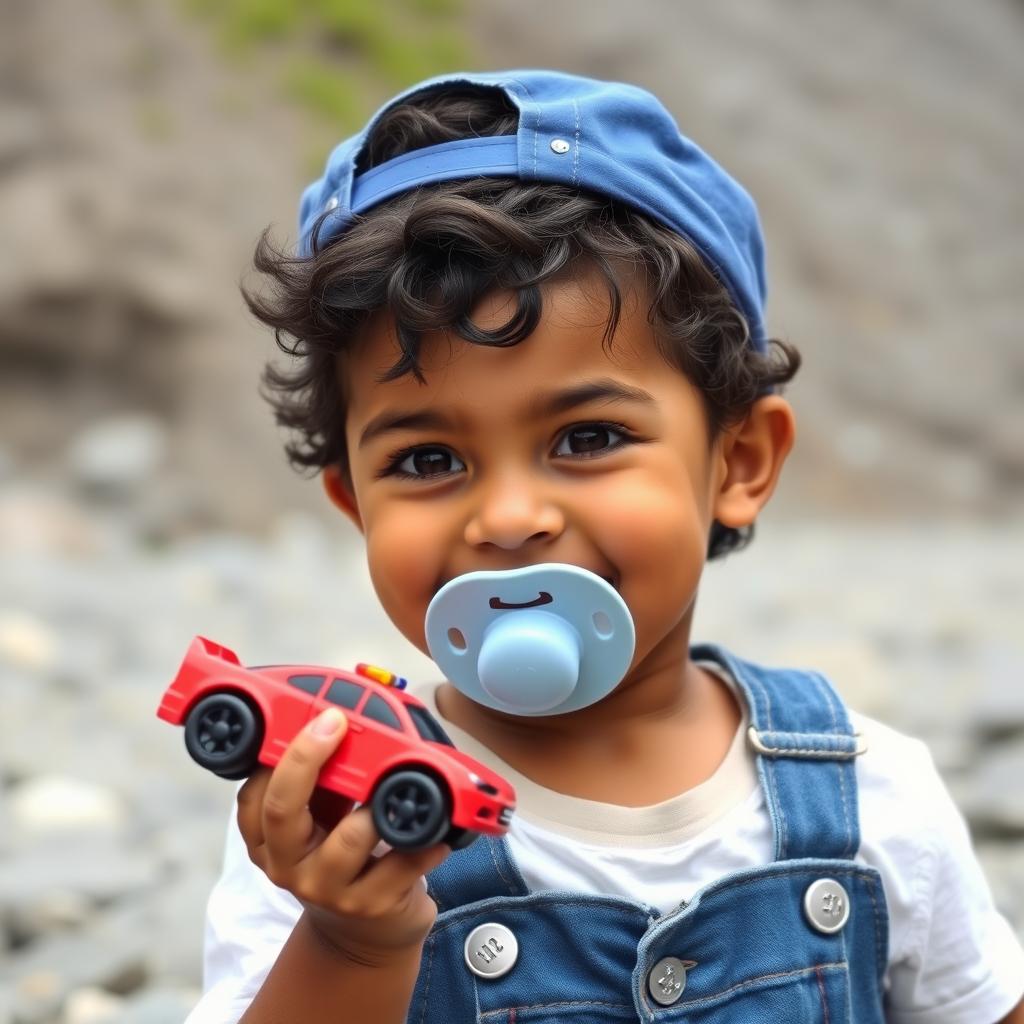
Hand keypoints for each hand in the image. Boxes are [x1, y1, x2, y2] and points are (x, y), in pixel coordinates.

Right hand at [237, 707, 450, 962]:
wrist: (363, 932)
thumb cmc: (341, 853)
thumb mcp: (321, 815)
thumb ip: (323, 775)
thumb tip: (345, 716)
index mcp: (269, 838)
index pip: (256, 793)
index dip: (281, 752)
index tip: (319, 717)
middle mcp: (288, 865)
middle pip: (282, 810)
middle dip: (308, 760)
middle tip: (338, 724)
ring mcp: (330, 889)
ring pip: (347, 840)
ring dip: (373, 808)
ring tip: (397, 790)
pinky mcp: (371, 906)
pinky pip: (401, 867)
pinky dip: (424, 843)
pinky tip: (439, 832)